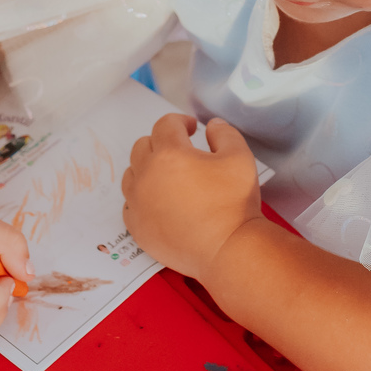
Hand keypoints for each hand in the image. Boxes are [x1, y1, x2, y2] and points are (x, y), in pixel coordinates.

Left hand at [122, 115, 261, 281]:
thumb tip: (212, 126)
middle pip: (143, 146)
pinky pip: (130, 204)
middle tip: (181, 151)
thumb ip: (224, 134)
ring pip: (132, 174)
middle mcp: (147, 176)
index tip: (191, 128)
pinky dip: (142, 198)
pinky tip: (159, 202)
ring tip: (167, 176)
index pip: (165, 125)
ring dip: (147, 168)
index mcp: (169, 154)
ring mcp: (138, 203)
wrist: (227, 249)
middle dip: (161, 142)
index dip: (180, 121)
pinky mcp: (138, 227)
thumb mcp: (239, 157)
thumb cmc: (234, 203)